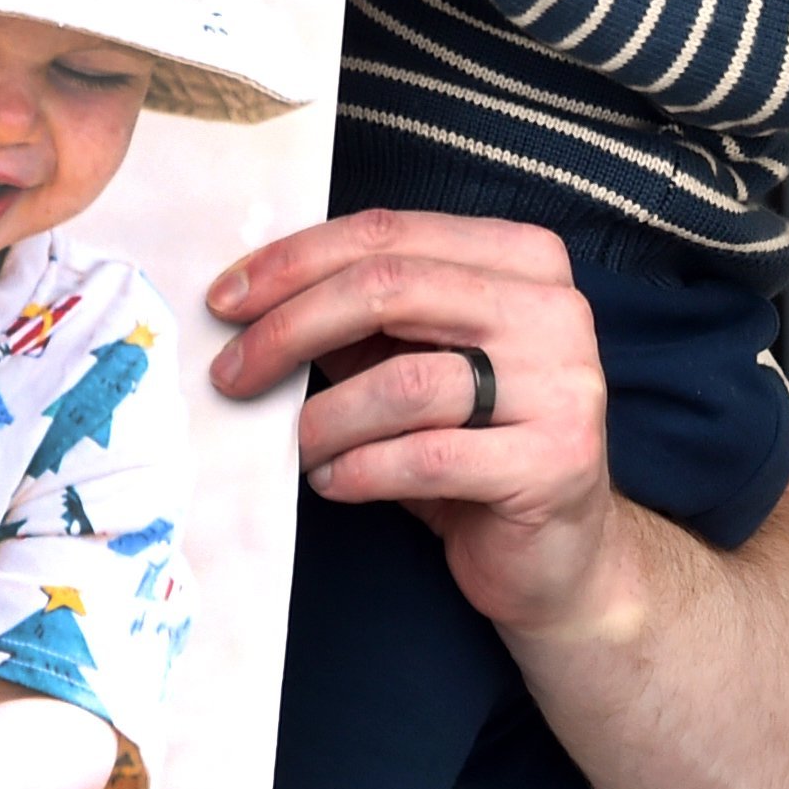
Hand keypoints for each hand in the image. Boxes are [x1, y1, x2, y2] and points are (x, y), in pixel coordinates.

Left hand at [208, 210, 615, 639]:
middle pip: (388, 288)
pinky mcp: (557, 462)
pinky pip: (427, 457)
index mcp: (520, 257)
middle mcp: (552, 308)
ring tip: (296, 444)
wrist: (559, 554)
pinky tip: (334, 481)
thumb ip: (353, 319)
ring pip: (404, 380)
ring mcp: (564, 384)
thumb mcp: (407, 360)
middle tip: (231, 372)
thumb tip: (248, 299)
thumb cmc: (468, 441)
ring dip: (325, 417)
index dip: (294, 261)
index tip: (225, 300)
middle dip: (290, 329)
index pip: (387, 234)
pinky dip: (360, 469)